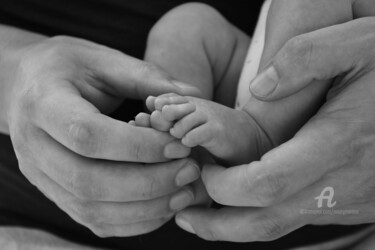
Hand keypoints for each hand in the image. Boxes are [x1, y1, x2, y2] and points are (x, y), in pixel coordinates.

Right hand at [7, 35, 206, 236]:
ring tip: (183, 191)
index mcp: (43, 103)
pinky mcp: (56, 192)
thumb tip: (192, 94)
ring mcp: (40, 175)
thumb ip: (145, 77)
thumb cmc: (68, 68)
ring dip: (145, 207)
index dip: (137, 147)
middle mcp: (34, 146)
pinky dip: (133, 220)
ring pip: (91, 209)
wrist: (28, 86)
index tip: (178, 146)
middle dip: (147, 183)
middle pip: (89, 181)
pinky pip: (93, 220)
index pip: (88, 135)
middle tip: (188, 171)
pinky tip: (163, 206)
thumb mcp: (103, 60)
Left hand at [174, 17, 374, 241]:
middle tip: (183, 216)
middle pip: (265, 222)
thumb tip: (259, 88)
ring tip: (202, 216)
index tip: (203, 169)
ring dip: (237, 226)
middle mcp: (340, 183)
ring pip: (281, 226)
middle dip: (218, 225)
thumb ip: (305, 58)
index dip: (224, 186)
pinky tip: (246, 202)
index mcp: (335, 144)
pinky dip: (265, 215)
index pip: (263, 185)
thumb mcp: (359, 45)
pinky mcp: (352, 204)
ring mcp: (348, 200)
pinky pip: (299, 218)